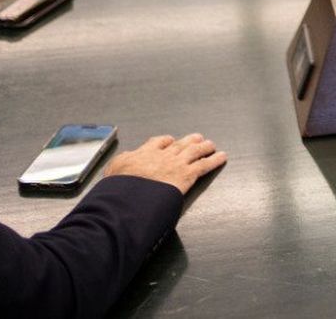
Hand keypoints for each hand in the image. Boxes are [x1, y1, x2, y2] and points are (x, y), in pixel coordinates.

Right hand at [105, 132, 226, 194]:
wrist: (129, 196)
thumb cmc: (120, 188)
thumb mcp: (112, 171)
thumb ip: (120, 165)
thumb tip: (122, 164)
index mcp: (144, 153)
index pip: (158, 143)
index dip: (166, 142)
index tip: (170, 141)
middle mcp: (162, 155)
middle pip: (179, 144)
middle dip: (189, 140)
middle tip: (197, 138)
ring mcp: (176, 163)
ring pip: (194, 150)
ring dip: (204, 146)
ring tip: (211, 145)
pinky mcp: (187, 174)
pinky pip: (205, 164)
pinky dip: (215, 159)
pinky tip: (222, 157)